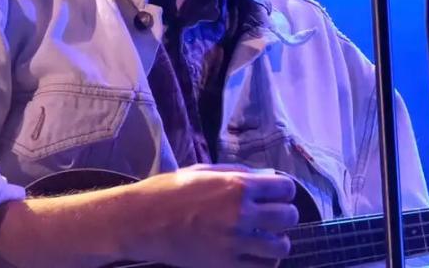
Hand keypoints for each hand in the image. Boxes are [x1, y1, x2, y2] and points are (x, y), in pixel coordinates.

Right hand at [119, 163, 299, 267]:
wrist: (140, 222)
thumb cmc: (169, 191)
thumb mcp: (206, 171)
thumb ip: (240, 173)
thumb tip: (267, 177)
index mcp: (238, 186)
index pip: (286, 189)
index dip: (284, 191)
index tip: (276, 194)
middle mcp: (241, 214)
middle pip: (289, 217)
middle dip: (284, 215)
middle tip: (272, 217)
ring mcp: (234, 242)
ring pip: (281, 247)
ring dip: (277, 241)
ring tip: (266, 238)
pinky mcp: (224, 265)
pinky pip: (261, 267)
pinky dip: (263, 262)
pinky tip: (254, 254)